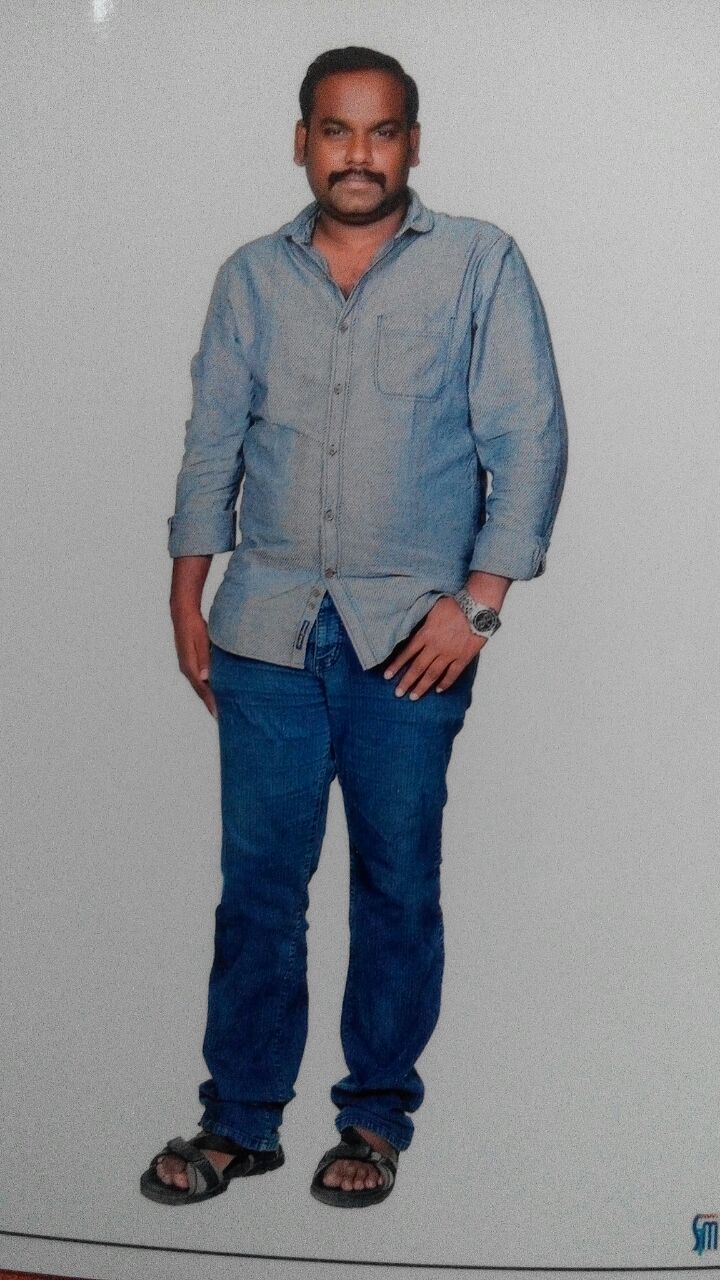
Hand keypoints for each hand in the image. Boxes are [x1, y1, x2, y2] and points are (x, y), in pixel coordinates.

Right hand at [170, 601, 217, 718]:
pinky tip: (216, 690)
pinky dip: (208, 687)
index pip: (202, 689)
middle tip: (222, 717)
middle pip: (200, 691)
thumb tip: (205, 678)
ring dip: (209, 697)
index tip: (218, 714)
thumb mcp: (201, 640)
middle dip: (210, 704)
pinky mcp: (191, 662)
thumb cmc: (193, 626)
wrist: (183, 614)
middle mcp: (187, 669)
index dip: (211, 702)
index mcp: (189, 666)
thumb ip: (204, 659)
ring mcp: (188, 666)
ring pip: (200, 686)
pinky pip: (200, 679)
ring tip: (220, 708)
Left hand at [383, 596, 484, 699]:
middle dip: (406, 681)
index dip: (396, 665)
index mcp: (426, 634)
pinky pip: (453, 674)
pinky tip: (438, 690)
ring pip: (433, 674)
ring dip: (422, 686)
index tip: (387, 676)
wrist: (477, 607)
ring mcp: (450, 654)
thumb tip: (414, 630)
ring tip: (413, 697)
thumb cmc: (455, 604)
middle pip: (417, 667)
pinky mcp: (463, 657)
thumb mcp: (432, 610)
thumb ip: (423, 623)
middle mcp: (435, 647)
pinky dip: (445, 683)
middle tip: (398, 693)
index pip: (407, 653)